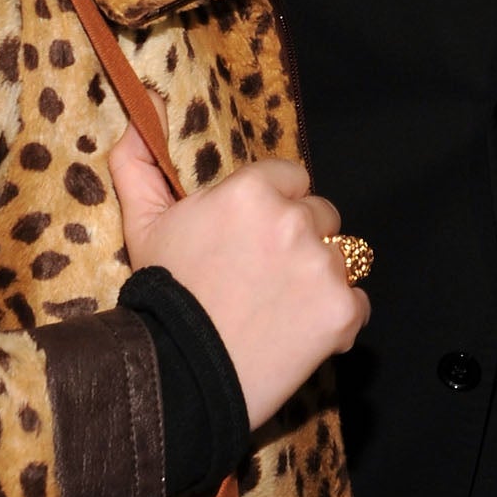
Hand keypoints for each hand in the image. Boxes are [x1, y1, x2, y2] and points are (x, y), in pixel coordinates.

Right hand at [106, 137, 367, 428]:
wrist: (181, 376)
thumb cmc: (163, 296)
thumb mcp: (143, 226)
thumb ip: (140, 167)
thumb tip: (138, 120)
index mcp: (252, 191)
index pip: (292, 177)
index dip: (274, 205)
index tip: (253, 236)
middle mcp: (295, 220)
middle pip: (321, 214)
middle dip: (299, 239)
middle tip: (262, 276)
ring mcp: (323, 266)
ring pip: (340, 257)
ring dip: (318, 277)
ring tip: (279, 308)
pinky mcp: (343, 310)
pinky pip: (357, 303)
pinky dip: (336, 319)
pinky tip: (299, 334)